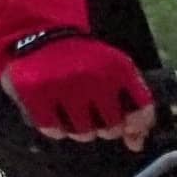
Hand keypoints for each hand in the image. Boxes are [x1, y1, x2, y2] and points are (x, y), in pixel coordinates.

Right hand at [3, 35, 155, 147]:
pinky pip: (54, 131)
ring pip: (82, 133)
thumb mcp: (114, 72)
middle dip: (106, 126)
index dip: (138, 125)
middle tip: (96, 115)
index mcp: (117, 67)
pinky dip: (56, 128)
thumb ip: (131, 106)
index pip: (141, 111)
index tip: (130, 127)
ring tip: (74, 112)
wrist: (42, 33)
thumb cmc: (85, 60)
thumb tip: (136, 144)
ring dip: (80, 129)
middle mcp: (91, 76)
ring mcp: (62, 85)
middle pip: (111, 128)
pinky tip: (55, 112)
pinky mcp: (35, 93)